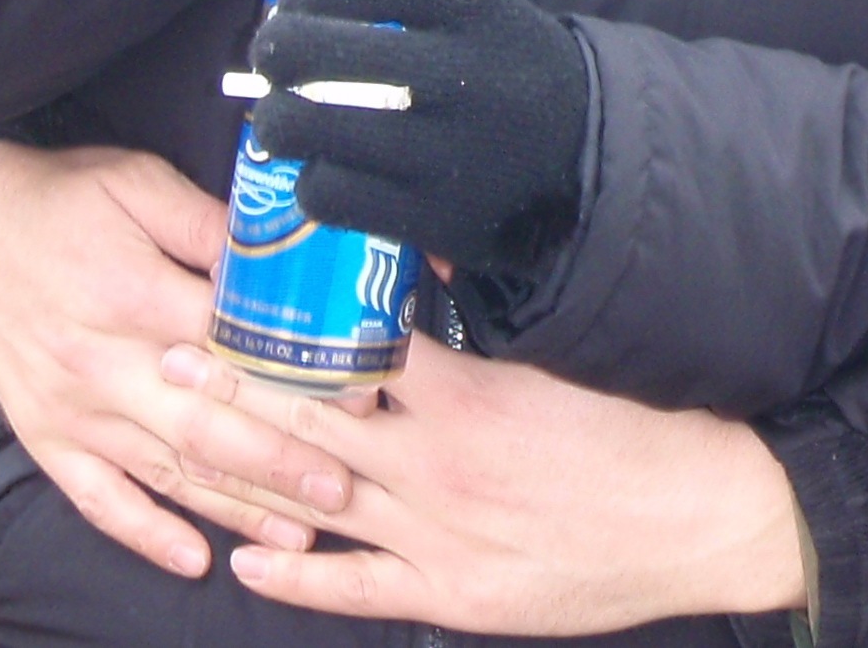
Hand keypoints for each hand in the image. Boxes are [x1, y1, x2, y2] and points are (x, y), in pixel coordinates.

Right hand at [0, 141, 353, 576]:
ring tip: (298, 535)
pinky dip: (144, 533)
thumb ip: (207, 223)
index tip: (355, 405)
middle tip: (345, 493)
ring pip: (165, 471)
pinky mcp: (45, 436)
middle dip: (280, 464)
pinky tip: (193, 560)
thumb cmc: (66, 196)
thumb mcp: (141, 182)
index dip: (295, 378)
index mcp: (134, 295)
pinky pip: (97, 498)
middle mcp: (104, 364)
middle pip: (206, 425)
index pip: (231, 350)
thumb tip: (272, 255)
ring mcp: (73, 409)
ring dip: (232, 507)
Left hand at [160, 333, 807, 629]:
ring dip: (245, 475)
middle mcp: (437, 465)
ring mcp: (438, 535)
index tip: (228, 306)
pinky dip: (299, 577)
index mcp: (466, 397)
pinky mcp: (453, 592)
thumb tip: (429, 273)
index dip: (283, 333)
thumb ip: (484, 328)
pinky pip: (357, 588)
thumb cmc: (636, 424)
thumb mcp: (560, 357)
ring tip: (178, 444)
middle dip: (234, 393)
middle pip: (312, 424)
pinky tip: (246, 560)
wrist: (699, 513)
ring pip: (319, 503)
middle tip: (167, 361)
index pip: (351, 356)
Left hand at [252, 0, 587, 279]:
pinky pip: (330, 196)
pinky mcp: (434, 218)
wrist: (586, 158)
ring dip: (276, 122)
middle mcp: (463, 73)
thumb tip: (289, 17)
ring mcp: (447, 151)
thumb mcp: (482, 11)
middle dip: (275, 52)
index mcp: (477, 7)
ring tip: (283, 120)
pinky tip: (327, 172)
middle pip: (320, 51)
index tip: (293, 4)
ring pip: (309, 128)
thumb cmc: (506, 72)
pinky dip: (313, 184)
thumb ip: (404, 1)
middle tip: (270, 62)